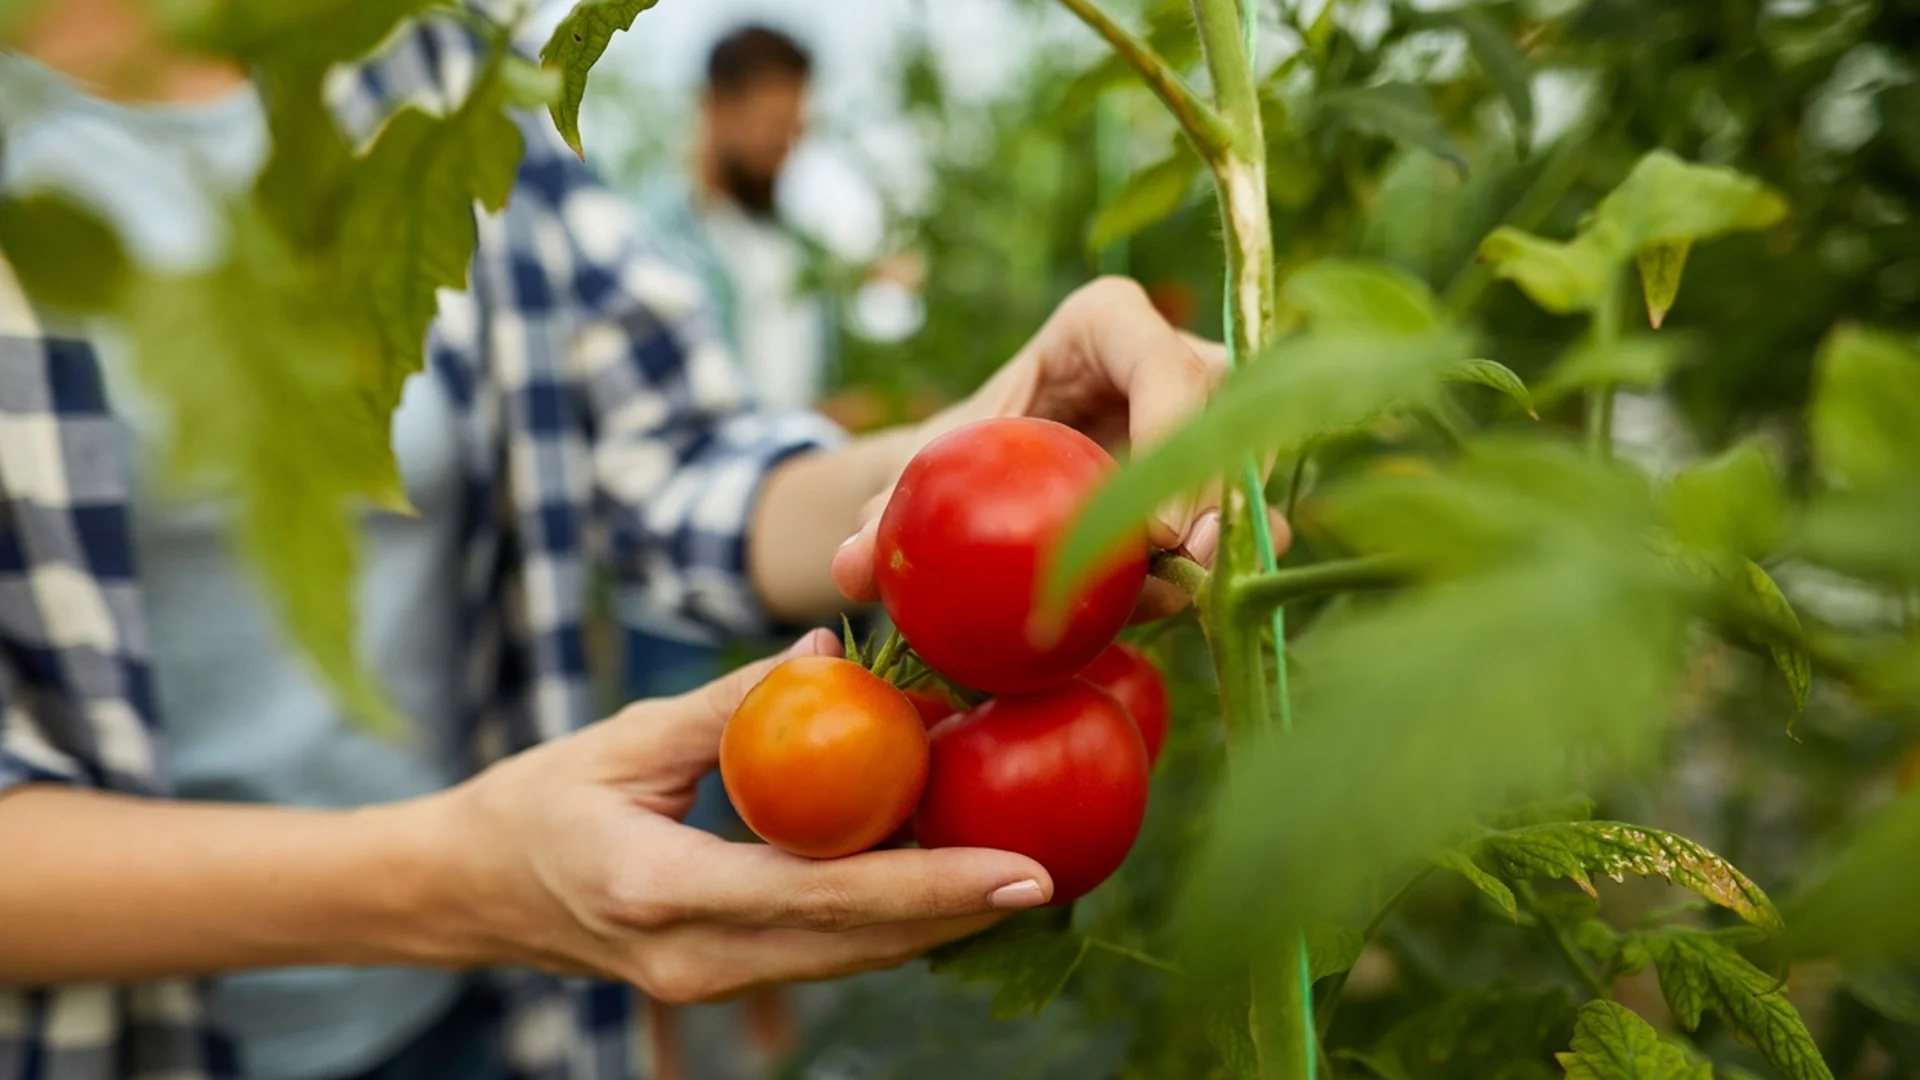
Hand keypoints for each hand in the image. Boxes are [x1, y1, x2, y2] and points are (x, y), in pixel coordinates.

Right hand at [422, 630, 1051, 1003]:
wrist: (471, 892)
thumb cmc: (539, 800)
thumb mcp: (627, 739)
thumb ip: (733, 703)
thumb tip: (833, 653)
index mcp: (664, 889)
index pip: (826, 895)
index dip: (933, 887)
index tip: (1021, 873)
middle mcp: (696, 958)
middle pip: (860, 944)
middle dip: (962, 913)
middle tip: (1055, 867)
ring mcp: (709, 983)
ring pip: (851, 959)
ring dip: (935, 920)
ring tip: (1018, 870)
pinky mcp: (721, 980)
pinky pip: (824, 953)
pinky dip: (886, 920)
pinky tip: (939, 875)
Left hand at [831, 276, 1289, 617]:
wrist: (987, 478)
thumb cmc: (961, 451)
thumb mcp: (925, 469)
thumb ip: (888, 511)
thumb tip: (850, 568)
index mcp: (1106, 322)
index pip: (1162, 363)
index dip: (1171, 433)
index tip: (1153, 529)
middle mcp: (1177, 355)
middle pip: (1224, 415)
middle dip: (1215, 494)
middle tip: (1186, 568)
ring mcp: (1213, 413)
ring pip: (1247, 463)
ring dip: (1232, 532)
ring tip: (1186, 592)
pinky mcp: (1224, 473)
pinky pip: (1250, 510)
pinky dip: (1228, 558)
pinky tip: (1189, 601)